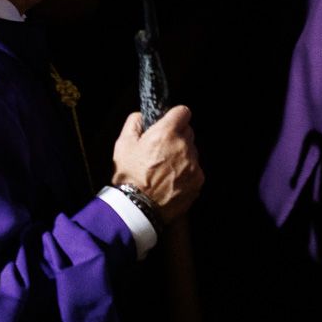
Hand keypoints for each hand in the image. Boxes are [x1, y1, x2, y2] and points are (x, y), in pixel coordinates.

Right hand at [111, 106, 204, 222]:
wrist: (138, 209)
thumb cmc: (129, 178)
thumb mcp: (122, 145)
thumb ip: (134, 123)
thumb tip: (142, 116)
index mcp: (166, 134)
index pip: (182, 112)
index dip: (174, 117)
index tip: (169, 124)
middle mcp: (184, 147)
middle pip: (188, 133)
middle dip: (177, 138)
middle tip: (160, 152)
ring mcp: (193, 165)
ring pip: (192, 152)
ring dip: (182, 156)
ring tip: (163, 170)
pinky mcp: (198, 181)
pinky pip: (195, 170)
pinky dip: (186, 174)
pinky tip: (170, 182)